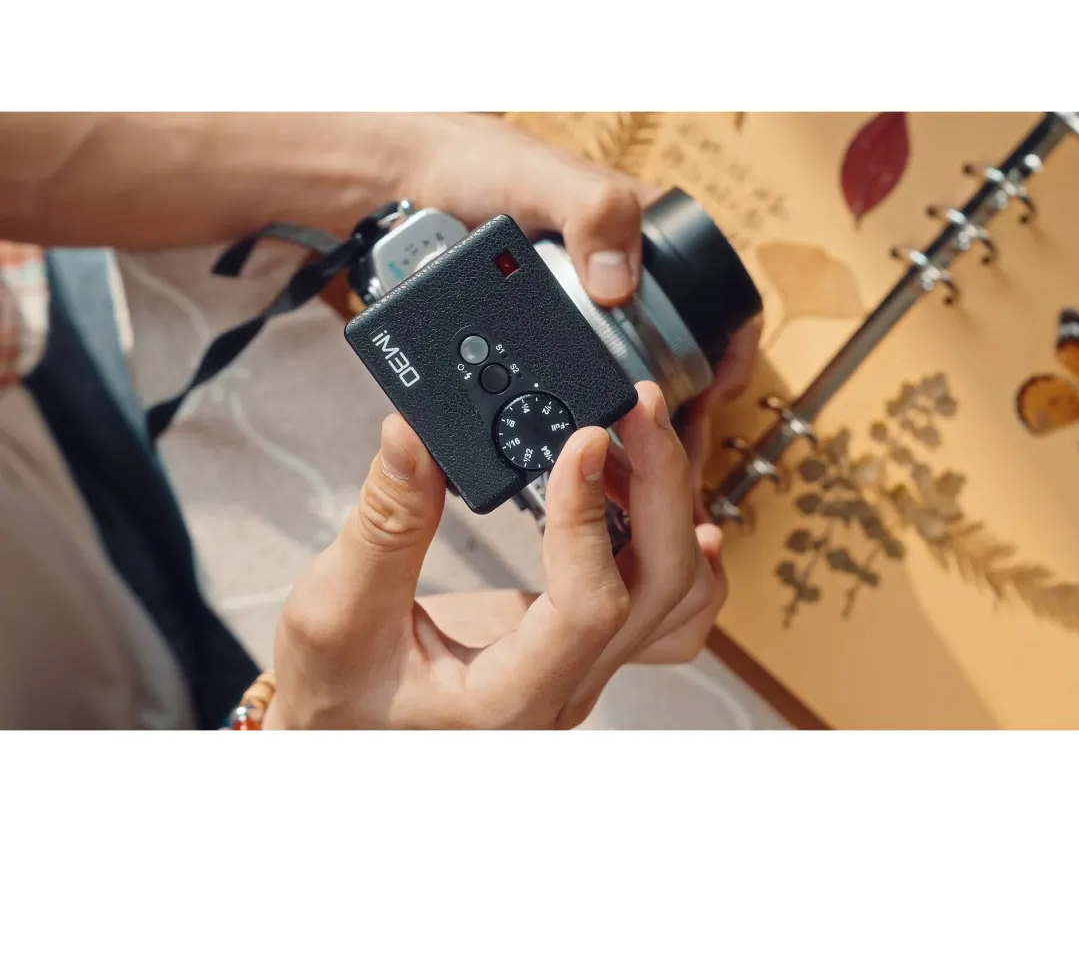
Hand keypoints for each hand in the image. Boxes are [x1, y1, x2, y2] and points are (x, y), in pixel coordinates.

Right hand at [265, 382, 724, 728]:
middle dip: (661, 484)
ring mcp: (585, 668)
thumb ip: (384, 523)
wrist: (346, 730)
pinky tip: (661, 503)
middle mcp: (566, 688)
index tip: (580, 440)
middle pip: (662, 587)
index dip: (589, 516)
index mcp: (507, 696)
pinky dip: (680, 546)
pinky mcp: (584, 643)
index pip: (588, 605)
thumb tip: (414, 436)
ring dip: (673, 507)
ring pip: (680, 596)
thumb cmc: (339, 694)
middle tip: (637, 407)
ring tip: (636, 441)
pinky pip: (667, 606)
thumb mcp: (338, 609)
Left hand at [394, 115, 761, 502]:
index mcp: (639, 240)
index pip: (712, 300)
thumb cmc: (478, 164)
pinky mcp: (529, 341)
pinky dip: (559, 410)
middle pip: (667, 356)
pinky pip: (556, 384)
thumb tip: (619, 284)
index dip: (726, 350)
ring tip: (613, 460)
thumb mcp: (542, 179)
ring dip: (616, 418)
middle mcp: (614, 282)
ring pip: (614, 379)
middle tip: (658, 452)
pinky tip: (554, 436)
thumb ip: (590, 212)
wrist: (405, 186)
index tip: (713, 397)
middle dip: (667, 407)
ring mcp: (573, 316)